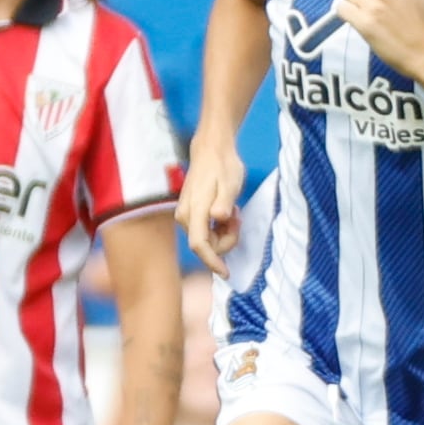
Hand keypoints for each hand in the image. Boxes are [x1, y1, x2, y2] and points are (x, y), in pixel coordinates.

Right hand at [177, 130, 248, 266]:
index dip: (212, 261)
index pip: (199, 245)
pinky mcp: (190, 213)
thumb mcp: (230, 184)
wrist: (212, 151)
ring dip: (224, 233)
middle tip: (238, 217)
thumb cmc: (223, 167)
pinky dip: (219, 227)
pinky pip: (205, 230)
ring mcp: (185, 215)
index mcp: (194, 211)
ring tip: (234, 211)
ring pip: (207, 239)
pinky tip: (227, 211)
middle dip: (226, 240)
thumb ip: (224, 203)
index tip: (226, 273)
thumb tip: (218, 218)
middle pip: (206, 245)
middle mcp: (185, 216)